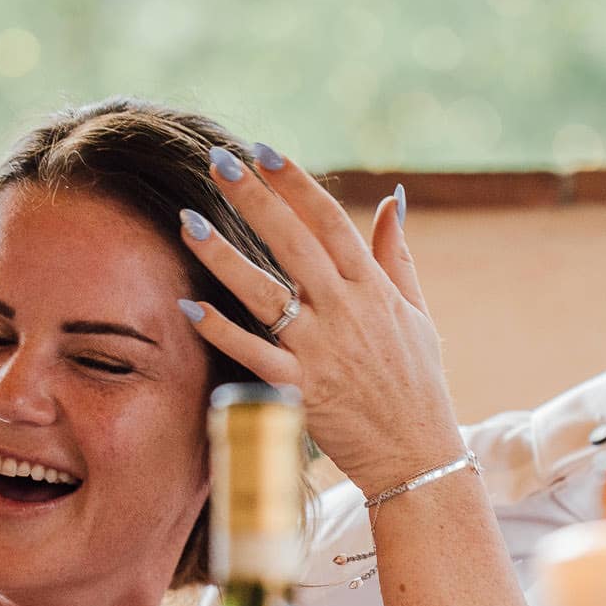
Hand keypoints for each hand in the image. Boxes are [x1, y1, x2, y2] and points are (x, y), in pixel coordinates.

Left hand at [175, 146, 465, 499]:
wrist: (418, 454)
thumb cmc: (417, 383)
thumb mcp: (417, 313)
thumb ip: (397, 255)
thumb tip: (393, 199)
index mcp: (372, 289)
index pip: (330, 221)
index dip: (295, 184)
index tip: (264, 151)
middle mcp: (345, 312)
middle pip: (292, 243)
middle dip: (254, 198)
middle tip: (218, 161)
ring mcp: (320, 351)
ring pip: (264, 293)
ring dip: (223, 255)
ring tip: (188, 220)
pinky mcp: (300, 390)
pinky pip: (253, 355)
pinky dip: (221, 331)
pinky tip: (187, 306)